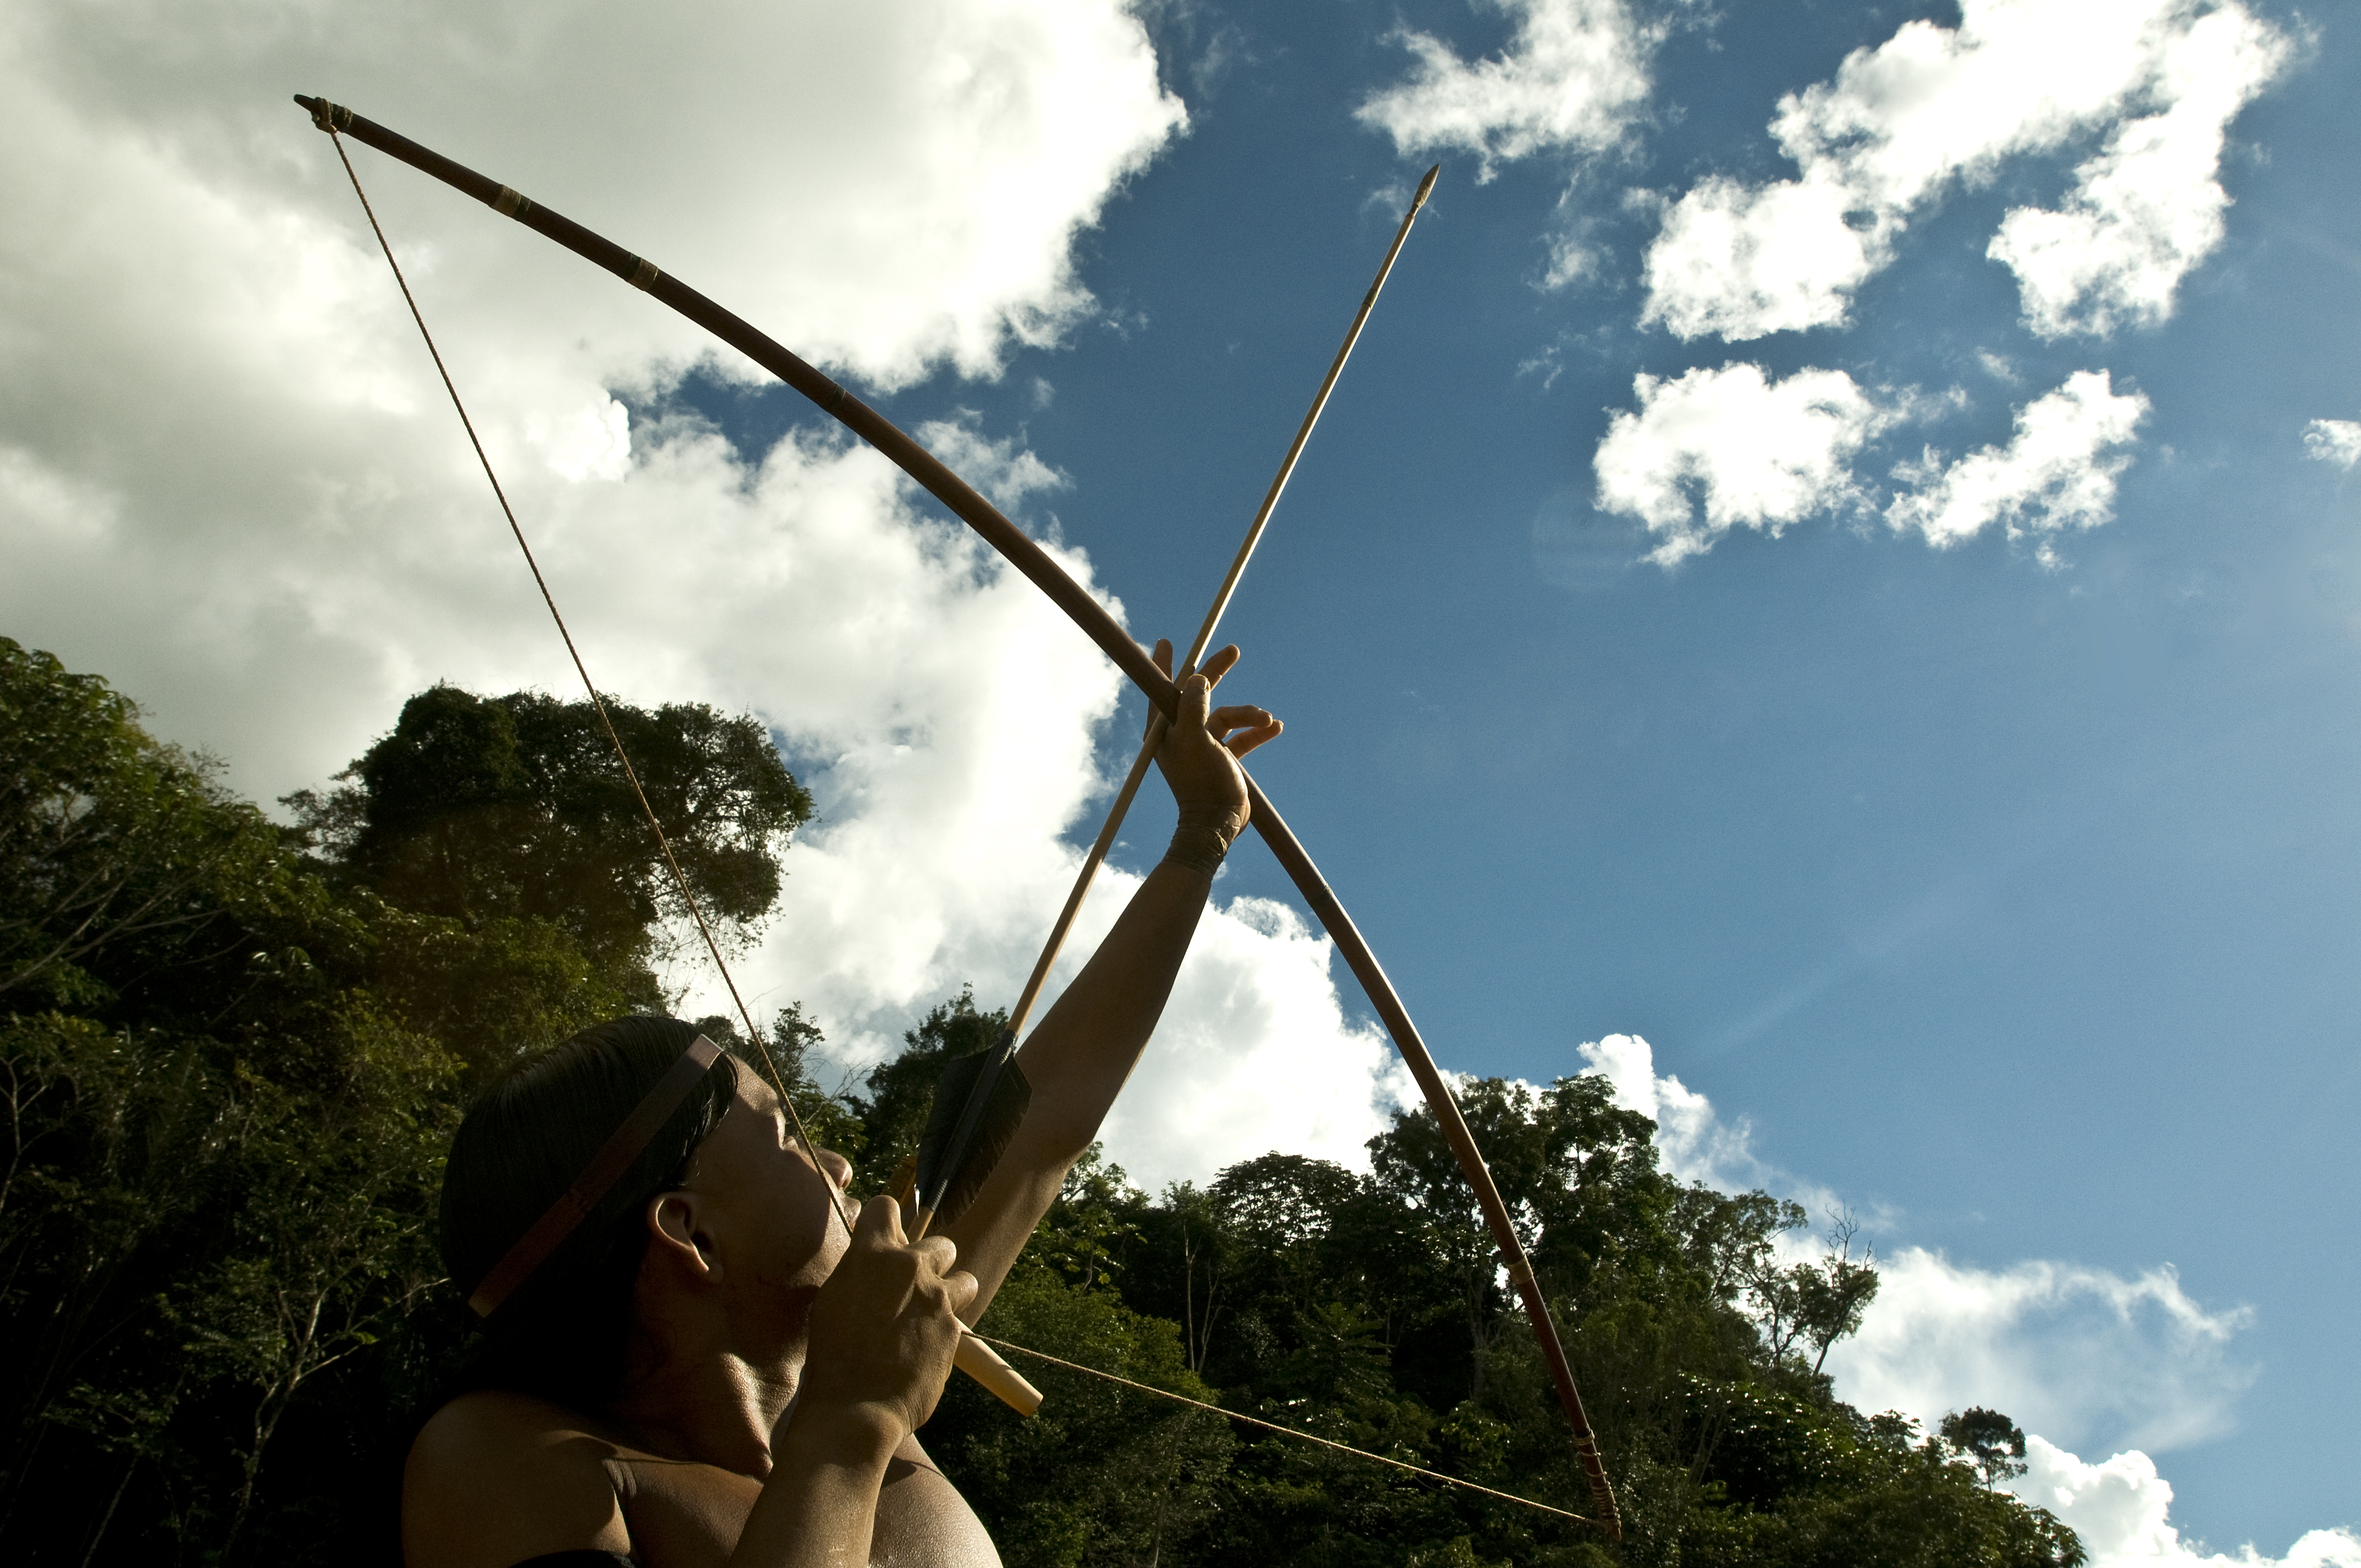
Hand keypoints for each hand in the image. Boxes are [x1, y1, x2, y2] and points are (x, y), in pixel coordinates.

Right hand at [796, 1195, 976, 1436]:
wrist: (855, 1408)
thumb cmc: (832, 1358)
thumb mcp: (833, 1300)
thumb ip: (860, 1270)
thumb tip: (876, 1257)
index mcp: (870, 1254)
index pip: (886, 1206)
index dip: (885, 1221)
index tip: (886, 1238)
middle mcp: (908, 1266)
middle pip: (938, 1244)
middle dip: (928, 1264)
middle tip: (911, 1291)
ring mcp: (936, 1297)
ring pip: (963, 1277)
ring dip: (949, 1292)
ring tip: (929, 1317)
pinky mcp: (953, 1328)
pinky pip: (958, 1318)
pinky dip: (945, 1329)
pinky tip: (925, 1349)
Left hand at [1149, 639, 1281, 851]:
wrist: (1217, 823)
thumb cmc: (1199, 782)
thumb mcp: (1194, 740)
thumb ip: (1193, 707)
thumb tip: (1196, 678)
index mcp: (1165, 730)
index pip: (1162, 691)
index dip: (1164, 666)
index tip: (1164, 643)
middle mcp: (1182, 734)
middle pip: (1199, 694)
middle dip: (1216, 672)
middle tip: (1233, 651)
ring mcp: (1204, 745)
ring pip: (1228, 716)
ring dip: (1249, 715)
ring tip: (1267, 720)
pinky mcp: (1224, 757)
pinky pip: (1242, 736)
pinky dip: (1257, 731)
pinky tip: (1274, 727)